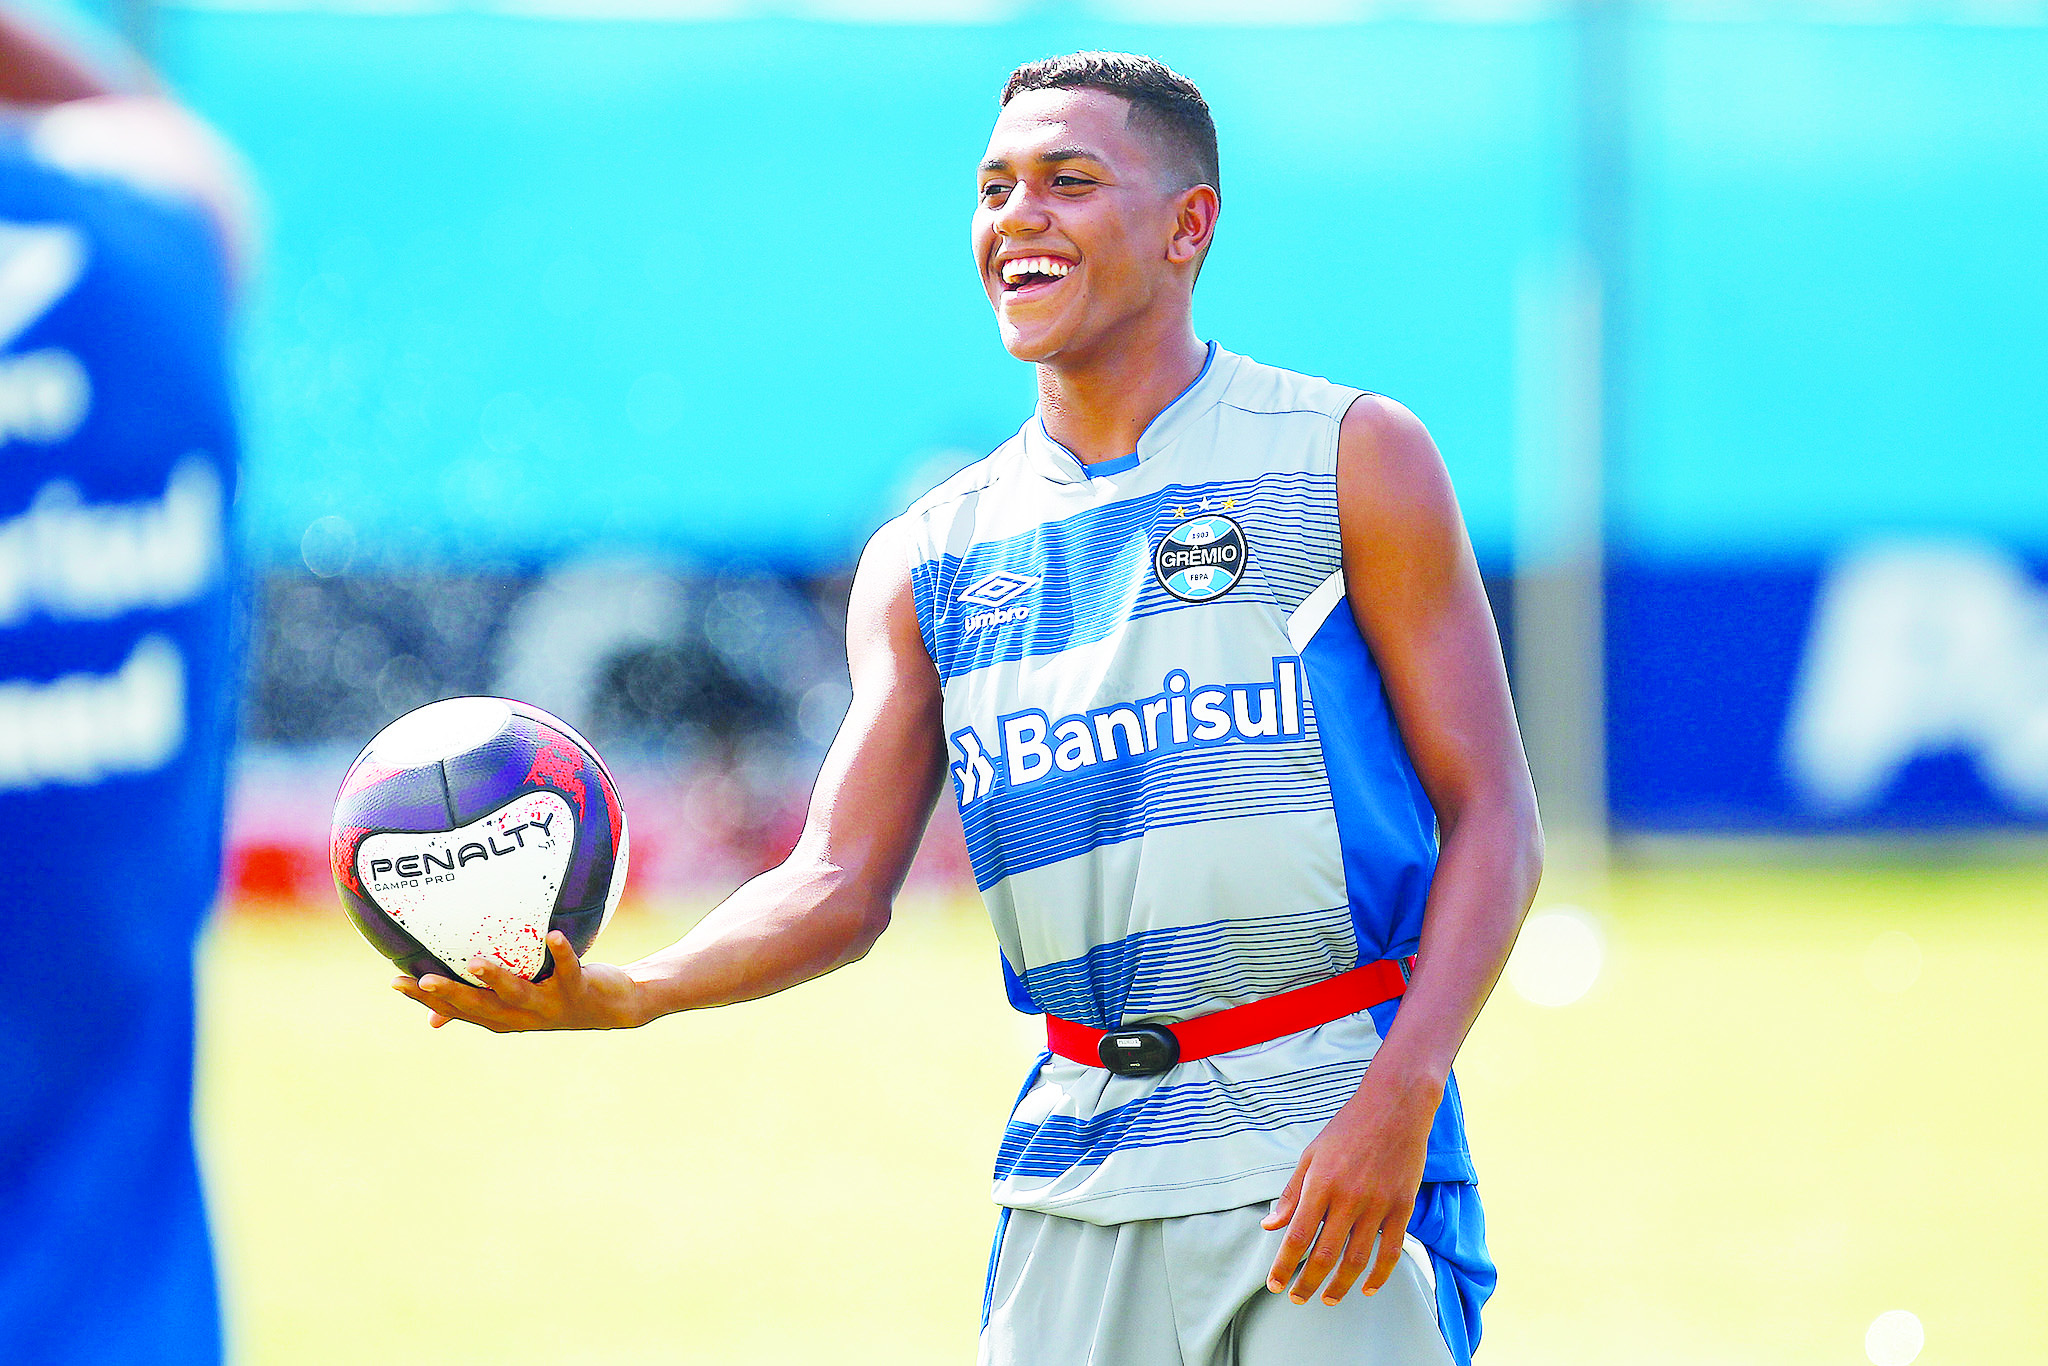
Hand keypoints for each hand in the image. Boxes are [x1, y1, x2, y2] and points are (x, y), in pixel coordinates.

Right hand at [393, 930, 642, 1031]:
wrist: (616, 1006)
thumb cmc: (558, 995)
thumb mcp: (517, 1001)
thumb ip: (478, 1005)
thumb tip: (431, 1020)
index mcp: (504, 1016)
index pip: (458, 1010)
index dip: (426, 1000)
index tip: (395, 982)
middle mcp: (523, 1016)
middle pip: (480, 1008)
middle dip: (451, 995)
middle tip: (423, 979)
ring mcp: (550, 1006)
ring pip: (519, 995)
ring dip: (497, 979)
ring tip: (476, 962)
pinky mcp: (579, 991)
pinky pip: (569, 969)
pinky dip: (562, 953)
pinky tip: (553, 934)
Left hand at [1260, 1060, 1441, 1305]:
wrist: (1395, 1106)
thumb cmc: (1347, 1128)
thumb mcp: (1311, 1155)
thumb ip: (1292, 1194)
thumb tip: (1270, 1226)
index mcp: (1321, 1183)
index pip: (1297, 1236)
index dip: (1284, 1265)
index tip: (1274, 1284)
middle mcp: (1349, 1198)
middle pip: (1325, 1255)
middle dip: (1308, 1283)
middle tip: (1296, 1299)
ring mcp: (1379, 1204)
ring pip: (1357, 1259)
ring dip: (1340, 1286)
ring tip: (1328, 1300)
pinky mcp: (1403, 1207)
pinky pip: (1391, 1251)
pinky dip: (1379, 1275)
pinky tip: (1366, 1288)